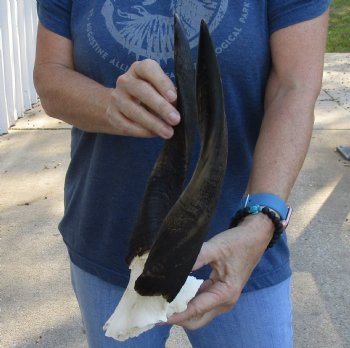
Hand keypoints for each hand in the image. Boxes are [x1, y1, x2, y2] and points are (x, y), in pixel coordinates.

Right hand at [107, 59, 179, 138]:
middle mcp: (125, 81)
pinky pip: (127, 125)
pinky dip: (142, 131)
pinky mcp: (112, 115)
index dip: (162, 82)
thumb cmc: (150, 96)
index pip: (148, 69)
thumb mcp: (160, 90)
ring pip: (134, 111)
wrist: (123, 108)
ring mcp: (116, 98)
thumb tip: (177, 108)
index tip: (174, 97)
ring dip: (153, 123)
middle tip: (175, 119)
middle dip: (160, 106)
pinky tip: (154, 134)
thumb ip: (169, 96)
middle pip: (142, 91)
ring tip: (168, 132)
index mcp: (139, 69)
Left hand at [167, 214, 273, 329]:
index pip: (195, 310)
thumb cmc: (237, 243)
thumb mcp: (215, 248)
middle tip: (156, 309)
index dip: (175, 314)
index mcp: (225, 294)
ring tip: (161, 302)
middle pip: (196, 319)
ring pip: (198, 312)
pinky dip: (187, 301)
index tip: (157, 316)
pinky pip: (201, 302)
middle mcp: (224, 301)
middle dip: (177, 318)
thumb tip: (170, 267)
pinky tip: (174, 293)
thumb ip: (194, 259)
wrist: (255, 236)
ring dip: (181, 310)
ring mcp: (222, 297)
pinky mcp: (219, 291)